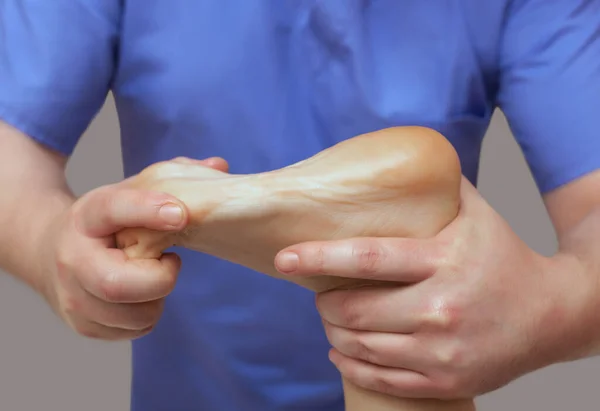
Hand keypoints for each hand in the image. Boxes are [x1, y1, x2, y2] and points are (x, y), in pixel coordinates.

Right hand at [38, 157, 227, 340]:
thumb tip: (220, 164)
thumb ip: (171, 178)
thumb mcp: (127, 192)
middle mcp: (72, 259)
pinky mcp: (83, 325)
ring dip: (157, 298)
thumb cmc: (105, 222)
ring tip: (153, 276)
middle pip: (118, 285)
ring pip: (133, 314)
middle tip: (171, 261)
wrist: (49, 253)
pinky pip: (133, 330)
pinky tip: (141, 295)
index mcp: (87, 216)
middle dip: (160, 279)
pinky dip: (148, 315)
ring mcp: (73, 297)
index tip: (181, 212)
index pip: (112, 209)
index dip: (147, 210)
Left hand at [274, 178, 592, 398]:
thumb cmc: (504, 257)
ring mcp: (443, 350)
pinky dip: (351, 365)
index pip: (367, 258)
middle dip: (324, 302)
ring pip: (362, 346)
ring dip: (334, 331)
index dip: (318, 257)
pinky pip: (382, 378)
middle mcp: (441, 308)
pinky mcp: (446, 380)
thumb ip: (437, 185)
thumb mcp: (476, 213)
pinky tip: (341, 350)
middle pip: (355, 310)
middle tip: (319, 293)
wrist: (552, 315)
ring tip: (332, 317)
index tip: (285, 257)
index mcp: (443, 260)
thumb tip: (398, 156)